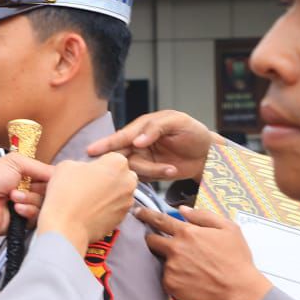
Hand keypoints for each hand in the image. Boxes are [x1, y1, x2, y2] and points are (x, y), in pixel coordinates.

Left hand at [0, 153, 51, 236]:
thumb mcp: (15, 162)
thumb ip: (40, 166)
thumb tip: (60, 172)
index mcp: (26, 174)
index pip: (50, 176)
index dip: (51, 178)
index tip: (48, 177)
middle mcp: (29, 190)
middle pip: (50, 191)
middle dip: (37, 188)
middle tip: (21, 186)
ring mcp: (27, 205)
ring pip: (45, 204)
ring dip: (29, 199)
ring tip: (12, 197)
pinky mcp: (24, 221)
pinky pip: (37, 217)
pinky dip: (27, 211)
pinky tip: (15, 208)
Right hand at [37, 154, 137, 252]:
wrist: (66, 227)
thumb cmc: (65, 193)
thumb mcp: (66, 165)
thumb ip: (82, 163)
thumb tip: (85, 170)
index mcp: (118, 163)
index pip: (111, 157)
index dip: (97, 163)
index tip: (86, 171)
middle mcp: (129, 181)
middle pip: (120, 174)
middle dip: (107, 178)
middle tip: (87, 184)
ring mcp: (128, 201)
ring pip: (119, 192)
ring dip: (107, 193)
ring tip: (86, 199)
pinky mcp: (123, 218)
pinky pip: (116, 208)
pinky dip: (106, 208)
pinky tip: (90, 210)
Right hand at [84, 110, 214, 180]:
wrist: (208, 155)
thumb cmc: (194, 132)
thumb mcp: (178, 122)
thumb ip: (156, 128)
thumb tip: (137, 141)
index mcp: (142, 126)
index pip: (122, 135)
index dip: (106, 143)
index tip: (92, 150)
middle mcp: (138, 142)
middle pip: (120, 153)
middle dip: (118, 162)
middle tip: (113, 169)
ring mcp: (142, 158)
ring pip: (133, 168)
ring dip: (152, 170)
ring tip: (171, 169)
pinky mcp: (149, 172)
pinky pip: (144, 177)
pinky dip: (156, 176)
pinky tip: (170, 170)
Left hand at [135, 206, 271, 299]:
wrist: (239, 290)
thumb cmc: (237, 259)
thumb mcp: (229, 229)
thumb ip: (203, 216)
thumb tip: (183, 210)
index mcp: (188, 233)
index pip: (159, 220)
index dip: (146, 214)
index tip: (138, 212)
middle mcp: (175, 249)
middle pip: (151, 240)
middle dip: (154, 239)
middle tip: (164, 244)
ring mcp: (171, 268)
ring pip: (162, 260)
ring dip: (171, 260)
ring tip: (191, 267)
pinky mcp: (170, 285)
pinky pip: (167, 277)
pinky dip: (175, 276)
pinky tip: (191, 278)